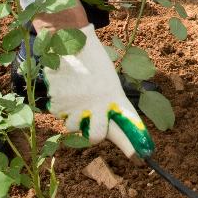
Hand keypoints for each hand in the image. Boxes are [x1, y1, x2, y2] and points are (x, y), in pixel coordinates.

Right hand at [40, 24, 153, 157]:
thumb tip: (112, 126)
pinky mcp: (57, 103)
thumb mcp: (109, 79)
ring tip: (75, 97)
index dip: (133, 144)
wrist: (69, 40)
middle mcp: (96, 105)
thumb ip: (111, 102)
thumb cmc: (92, 60)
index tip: (139, 158)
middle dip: (94, 134)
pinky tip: (64, 90)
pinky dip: (60, 106)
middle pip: (95, 137)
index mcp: (114, 96)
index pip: (128, 125)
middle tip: (92, 122)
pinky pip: (58, 114)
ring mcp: (75, 105)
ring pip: (72, 127)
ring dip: (74, 117)